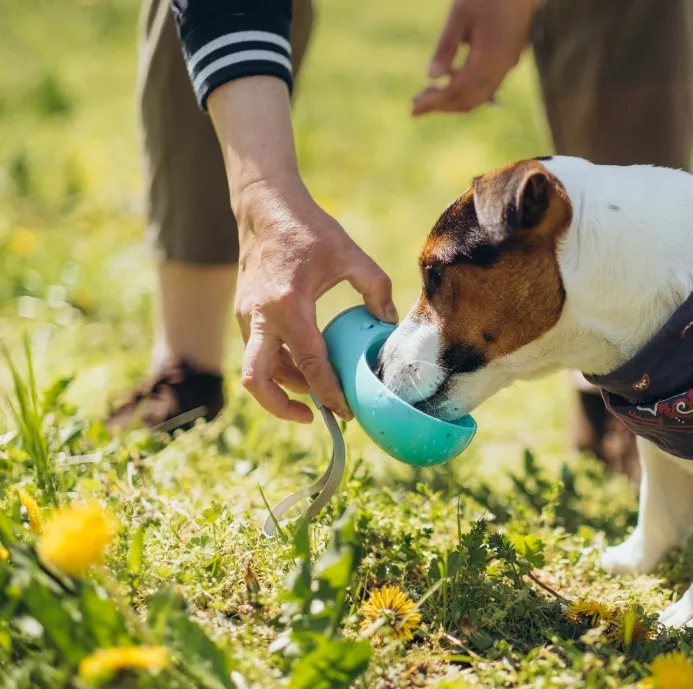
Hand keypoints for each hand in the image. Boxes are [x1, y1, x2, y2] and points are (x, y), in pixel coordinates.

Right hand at [233, 176, 396, 422]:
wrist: (263, 206)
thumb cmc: (307, 228)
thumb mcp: (349, 254)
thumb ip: (376, 288)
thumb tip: (389, 321)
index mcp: (288, 305)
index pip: (309, 363)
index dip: (328, 393)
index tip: (346, 411)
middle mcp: (259, 316)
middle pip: (258, 381)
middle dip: (283, 408)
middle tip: (316, 416)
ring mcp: (245, 315)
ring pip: (256, 369)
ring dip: (284, 386)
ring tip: (318, 391)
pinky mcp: (241, 312)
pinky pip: (256, 351)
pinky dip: (278, 366)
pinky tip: (305, 365)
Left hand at [412, 0, 535, 115]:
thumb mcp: (460, 15)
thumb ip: (446, 47)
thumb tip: (432, 76)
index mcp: (490, 58)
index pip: (458, 90)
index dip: (435, 101)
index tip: (413, 109)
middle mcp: (502, 67)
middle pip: (470, 100)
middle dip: (443, 106)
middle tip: (415, 105)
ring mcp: (508, 64)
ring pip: (480, 96)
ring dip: (454, 100)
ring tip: (429, 93)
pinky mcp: (509, 59)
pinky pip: (487, 86)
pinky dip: (467, 89)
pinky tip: (450, 78)